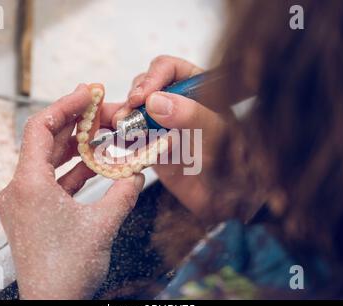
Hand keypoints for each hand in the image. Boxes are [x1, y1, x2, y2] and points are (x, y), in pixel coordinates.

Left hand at [0, 84, 144, 298]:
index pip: (41, 128)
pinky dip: (75, 171)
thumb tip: (136, 173)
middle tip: (102, 111)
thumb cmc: (68, 270)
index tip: (87, 92)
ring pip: (52, 162)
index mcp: (29, 185)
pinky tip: (97, 165)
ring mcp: (25, 201)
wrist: (53, 305)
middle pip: (48, 142)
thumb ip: (124, 192)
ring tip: (103, 133)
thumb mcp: (103, 225)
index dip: (65, 105)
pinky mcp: (34, 212)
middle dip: (77, 124)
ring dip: (78, 148)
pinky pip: (55, 181)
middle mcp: (20, 189)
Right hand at [112, 56, 226, 215]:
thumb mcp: (219, 136)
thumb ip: (193, 116)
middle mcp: (176, 103)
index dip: (152, 79)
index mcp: (198, 90)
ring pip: (132, 111)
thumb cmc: (233, 164)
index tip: (141, 98)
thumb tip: (155, 102)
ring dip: (119, 116)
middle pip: (144, 88)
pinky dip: (116, 137)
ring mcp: (161, 124)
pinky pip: (128, 137)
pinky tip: (108, 138)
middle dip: (132, 100)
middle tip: (126, 118)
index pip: (169, 69)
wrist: (226, 200)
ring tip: (113, 127)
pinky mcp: (149, 145)